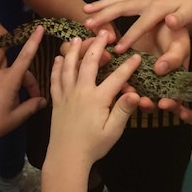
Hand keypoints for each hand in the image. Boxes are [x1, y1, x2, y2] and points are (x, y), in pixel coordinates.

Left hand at [0, 26, 46, 141]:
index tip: (40, 27)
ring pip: (6, 79)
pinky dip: (1, 90)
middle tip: (33, 101)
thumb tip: (42, 100)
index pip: (25, 56)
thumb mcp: (15, 118)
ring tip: (11, 108)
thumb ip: (31, 106)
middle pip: (17, 73)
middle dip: (27, 84)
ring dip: (13, 89)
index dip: (34, 41)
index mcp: (9, 79)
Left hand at [47, 32, 140, 166]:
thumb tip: (136, 94)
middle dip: (98, 45)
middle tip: (104, 33)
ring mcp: (67, 95)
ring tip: (79, 38)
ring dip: (74, 50)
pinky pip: (55, 79)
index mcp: (97, 99)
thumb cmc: (93, 146)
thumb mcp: (113, 131)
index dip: (128, 66)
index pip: (116, 77)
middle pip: (89, 62)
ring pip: (69, 66)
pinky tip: (58, 58)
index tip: (136, 56)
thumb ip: (123, 111)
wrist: (66, 158)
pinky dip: (57, 67)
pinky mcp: (57, 100)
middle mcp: (81, 92)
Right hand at [84, 0, 191, 72]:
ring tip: (84, 10)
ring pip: (118, 0)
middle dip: (104, 16)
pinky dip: (109, 0)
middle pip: (121, 7)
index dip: (128, 38)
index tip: (116, 49)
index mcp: (157, 8)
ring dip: (101, 4)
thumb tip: (171, 21)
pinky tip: (99, 5)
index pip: (140, 25)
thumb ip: (181, 19)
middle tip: (87, 24)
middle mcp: (146, 0)